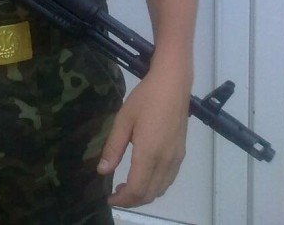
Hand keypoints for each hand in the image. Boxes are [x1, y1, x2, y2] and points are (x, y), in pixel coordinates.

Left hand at [97, 68, 189, 207]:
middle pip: (149, 194)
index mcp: (149, 154)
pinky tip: (145, 175)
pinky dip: (156, 186)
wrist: (173, 83)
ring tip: (127, 186)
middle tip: (116, 193)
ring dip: (144, 194)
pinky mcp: (181, 153)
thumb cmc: (146, 98)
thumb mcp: (124, 119)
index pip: (136, 189)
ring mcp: (176, 158)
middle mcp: (165, 161)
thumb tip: (102, 171)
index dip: (122, 199)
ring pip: (161, 189)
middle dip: (132, 200)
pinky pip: (169, 179)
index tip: (109, 198)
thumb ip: (114, 147)